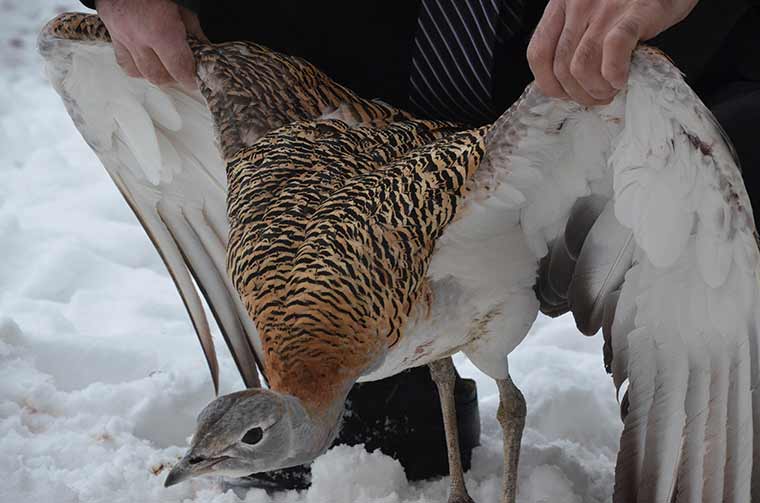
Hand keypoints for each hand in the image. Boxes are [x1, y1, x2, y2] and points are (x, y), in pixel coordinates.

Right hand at [95, 0, 206, 87]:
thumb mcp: (183, 5)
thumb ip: (193, 29)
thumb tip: (204, 49)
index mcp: (161, 31)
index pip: (179, 68)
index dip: (189, 79)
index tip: (195, 82)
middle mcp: (139, 38)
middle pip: (158, 76)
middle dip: (173, 78)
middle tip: (183, 72)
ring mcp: (122, 36)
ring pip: (139, 73)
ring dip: (154, 73)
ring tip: (165, 65)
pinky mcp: (111, 32)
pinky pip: (123, 60)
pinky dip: (136, 64)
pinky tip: (146, 58)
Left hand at [527, 0, 698, 105]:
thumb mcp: (591, 9)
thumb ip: (574, 36)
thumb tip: (566, 81)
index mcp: (562, 4)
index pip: (537, 53)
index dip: (549, 83)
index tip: (565, 94)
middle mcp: (578, 4)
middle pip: (561, 67)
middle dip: (578, 93)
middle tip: (597, 97)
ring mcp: (605, 8)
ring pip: (582, 66)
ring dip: (596, 89)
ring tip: (611, 90)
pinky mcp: (635, 12)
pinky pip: (613, 50)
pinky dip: (615, 73)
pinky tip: (622, 79)